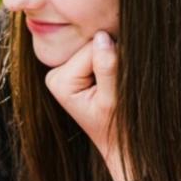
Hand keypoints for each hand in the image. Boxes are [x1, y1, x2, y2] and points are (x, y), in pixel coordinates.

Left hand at [42, 30, 129, 180]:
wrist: (123, 145)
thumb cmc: (120, 127)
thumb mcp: (114, 100)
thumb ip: (107, 68)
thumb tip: (102, 36)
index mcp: (59, 81)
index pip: (93, 49)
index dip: (114, 61)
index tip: (119, 85)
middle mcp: (57, 72)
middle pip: (93, 44)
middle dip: (113, 58)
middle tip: (119, 85)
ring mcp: (67, 69)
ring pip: (99, 45)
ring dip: (116, 59)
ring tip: (118, 84)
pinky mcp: (79, 68)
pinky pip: (101, 50)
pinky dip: (114, 60)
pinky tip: (116, 79)